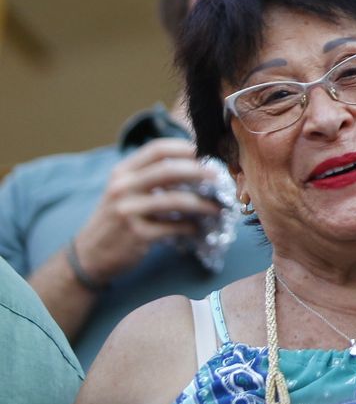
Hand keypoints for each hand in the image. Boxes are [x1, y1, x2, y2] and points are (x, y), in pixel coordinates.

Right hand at [73, 138, 221, 282]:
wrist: (88, 256)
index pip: (156, 149)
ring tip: (218, 207)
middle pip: (168, 170)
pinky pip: (173, 227)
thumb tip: (196, 166)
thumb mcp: (124, 191)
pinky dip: (190, 226)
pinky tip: (198, 227)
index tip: (206, 152)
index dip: (185, 148)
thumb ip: (150, 176)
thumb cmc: (114, 219)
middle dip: (199, 171)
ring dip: (202, 204)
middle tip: (219, 176)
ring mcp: (128, 211)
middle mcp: (122, 188)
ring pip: (175, 200)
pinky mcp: (136, 235)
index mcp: (122, 172)